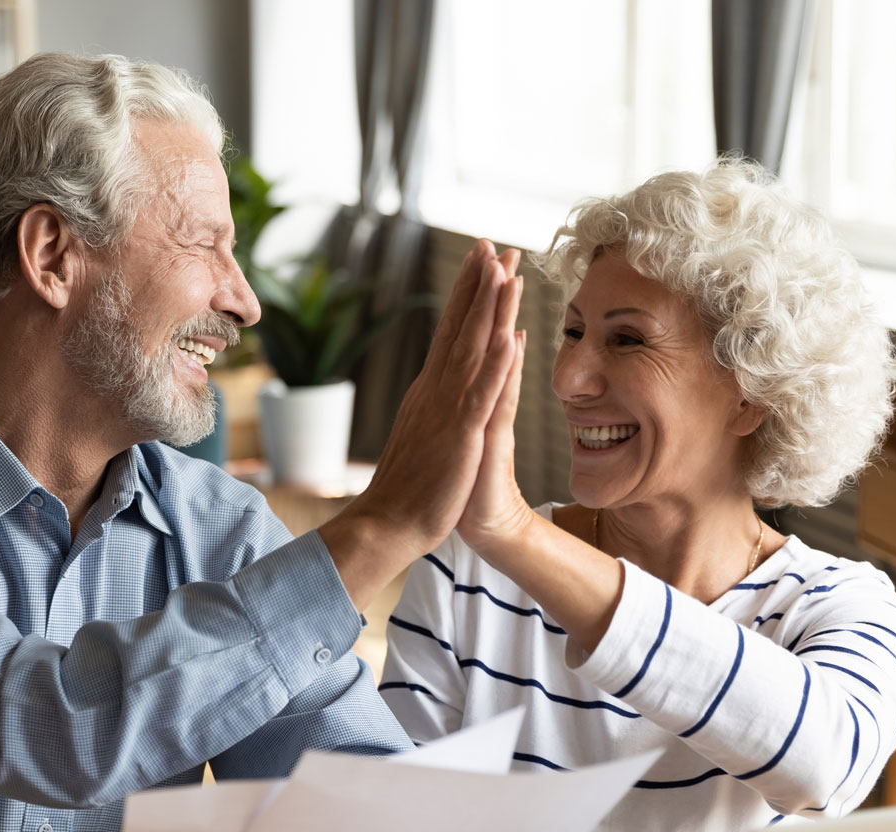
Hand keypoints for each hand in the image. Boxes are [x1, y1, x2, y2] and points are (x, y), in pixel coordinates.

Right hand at [319, 241, 523, 607]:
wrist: (387, 524)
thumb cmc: (409, 488)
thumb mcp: (424, 435)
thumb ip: (434, 406)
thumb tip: (440, 384)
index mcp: (430, 390)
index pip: (451, 331)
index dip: (467, 294)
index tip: (481, 260)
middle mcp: (436, 390)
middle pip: (461, 327)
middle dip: (479, 284)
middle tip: (494, 244)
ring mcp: (447, 410)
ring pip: (472, 349)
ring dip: (489, 309)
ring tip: (506, 272)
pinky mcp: (460, 435)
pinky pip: (481, 394)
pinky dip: (495, 364)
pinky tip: (508, 337)